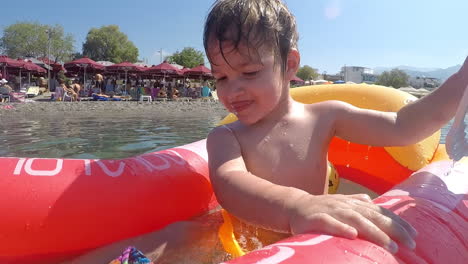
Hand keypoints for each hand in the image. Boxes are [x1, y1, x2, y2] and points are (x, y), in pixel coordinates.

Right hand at [288, 193, 417, 253]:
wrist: (295, 206)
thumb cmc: (321, 208)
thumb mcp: (341, 203)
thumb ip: (357, 202)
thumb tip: (372, 202)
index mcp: (353, 203)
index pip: (380, 212)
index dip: (398, 222)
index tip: (415, 235)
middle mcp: (345, 205)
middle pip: (373, 216)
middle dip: (393, 229)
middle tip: (410, 243)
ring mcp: (331, 210)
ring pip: (355, 220)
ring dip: (373, 232)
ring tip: (388, 244)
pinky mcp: (316, 218)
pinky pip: (329, 223)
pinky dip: (341, 228)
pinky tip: (352, 235)